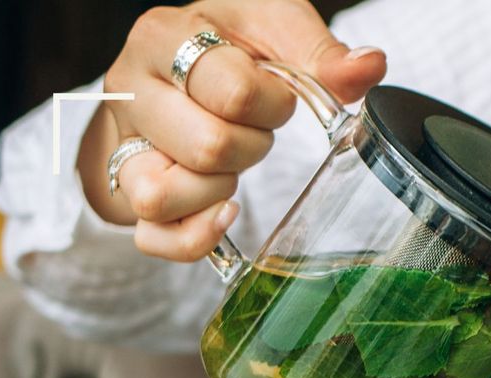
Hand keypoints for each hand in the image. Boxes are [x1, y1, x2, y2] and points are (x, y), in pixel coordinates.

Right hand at [77, 0, 385, 260]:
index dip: (273, 105)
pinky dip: (195, 237)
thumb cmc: (228, 44)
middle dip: (251, 147)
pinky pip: (152, 237)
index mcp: (165, 37)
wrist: (176, 61)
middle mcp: (130, 90)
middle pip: (206, 148)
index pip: (235, 93)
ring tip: (230, 163)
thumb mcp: (272, 26)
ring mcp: (121, 144)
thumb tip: (368, 68)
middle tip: (254, 130)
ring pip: (161, 195)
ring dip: (216, 189)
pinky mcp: (124, 191)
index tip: (274, 96)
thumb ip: (320, 51)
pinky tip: (224, 213)